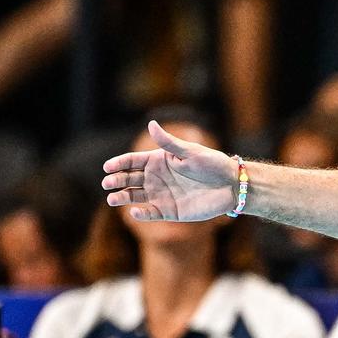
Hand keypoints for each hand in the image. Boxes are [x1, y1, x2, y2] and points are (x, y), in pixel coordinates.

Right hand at [103, 120, 239, 223]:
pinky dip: (141, 214)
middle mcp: (156, 177)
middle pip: (129, 179)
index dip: (118, 164)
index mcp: (159, 160)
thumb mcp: (190, 152)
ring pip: (135, 196)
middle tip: (107, 184)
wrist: (230, 186)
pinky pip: (150, 213)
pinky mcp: (169, 211)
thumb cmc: (212, 164)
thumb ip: (169, 143)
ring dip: (122, 197)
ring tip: (112, 199)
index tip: (107, 167)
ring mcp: (161, 195)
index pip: (132, 161)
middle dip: (116, 181)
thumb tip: (150, 124)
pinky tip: (135, 212)